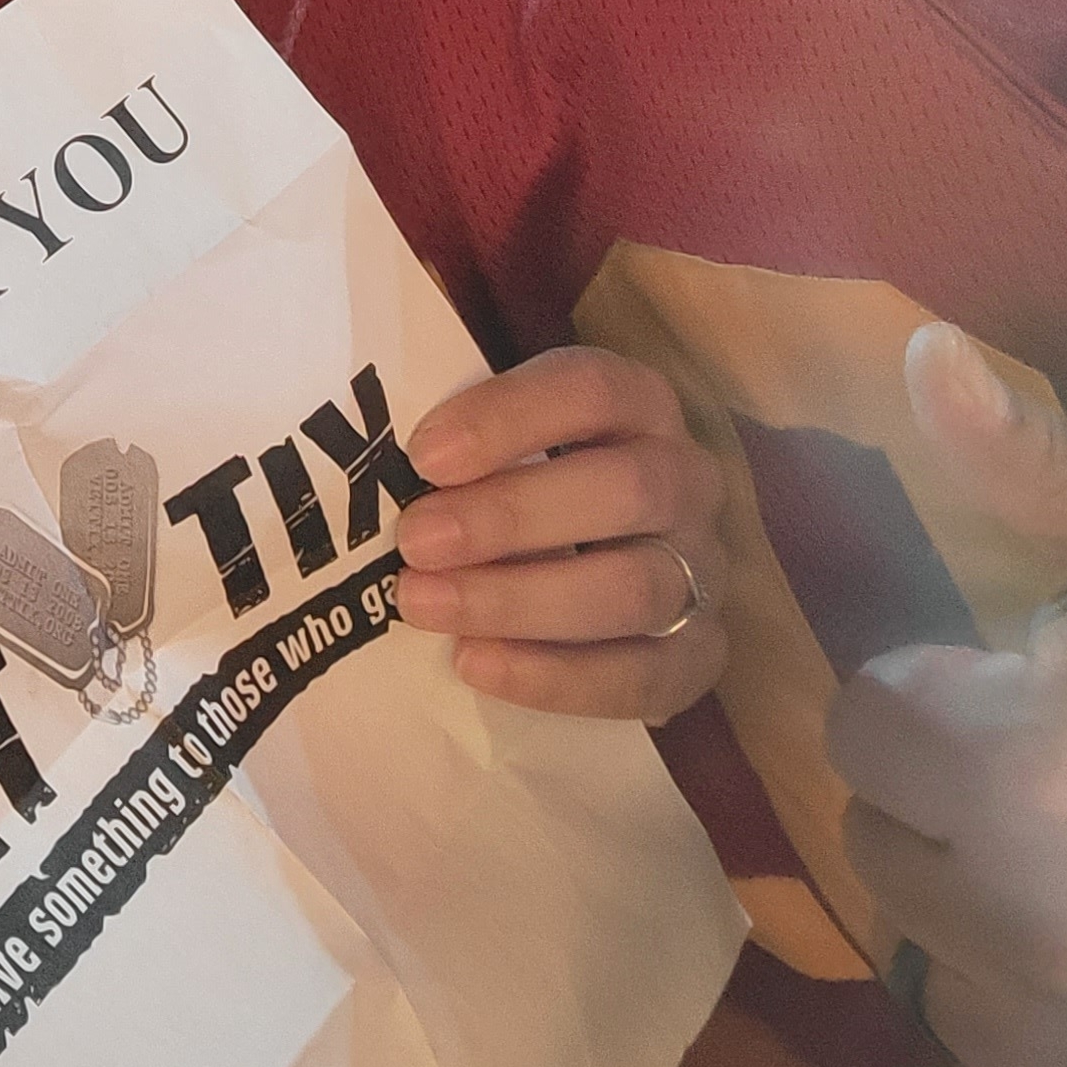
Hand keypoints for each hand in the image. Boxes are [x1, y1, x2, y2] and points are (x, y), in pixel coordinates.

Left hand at [392, 343, 724, 720]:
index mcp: (639, 403)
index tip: (423, 455)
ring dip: (522, 602)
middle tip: (415, 542)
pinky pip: (648, 676)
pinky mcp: (700, 653)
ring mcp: (703, 570)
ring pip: (636, 589)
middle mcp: (686, 479)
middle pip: (624, 490)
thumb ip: (451, 429)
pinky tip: (478, 665)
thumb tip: (363, 432)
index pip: (591, 388)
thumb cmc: (512, 477)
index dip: (508, 417)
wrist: (581, 557)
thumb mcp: (491, 435)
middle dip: (510, 518)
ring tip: (425, 606)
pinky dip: (559, 678)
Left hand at [826, 322, 1066, 1066]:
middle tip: (1065, 781)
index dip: (934, 694)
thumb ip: (1034, 465)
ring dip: (966, 915)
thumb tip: (918, 353)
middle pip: (879, 840)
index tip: (1015, 688)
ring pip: (916, 955)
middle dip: (945, 801)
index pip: (865, 721)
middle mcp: (1029, 919)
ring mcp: (1063, 1041)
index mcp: (1026, 768)